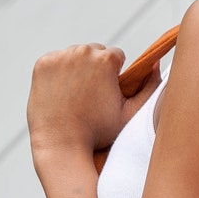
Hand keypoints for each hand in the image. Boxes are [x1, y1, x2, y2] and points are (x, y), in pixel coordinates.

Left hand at [27, 45, 160, 156]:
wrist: (62, 146)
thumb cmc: (98, 134)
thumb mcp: (131, 114)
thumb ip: (150, 87)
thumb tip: (156, 63)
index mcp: (106, 59)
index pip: (116, 57)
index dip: (114, 75)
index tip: (107, 93)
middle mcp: (82, 52)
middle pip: (95, 52)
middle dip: (95, 69)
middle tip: (90, 96)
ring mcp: (59, 57)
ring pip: (74, 56)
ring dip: (77, 69)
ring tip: (76, 96)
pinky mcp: (42, 64)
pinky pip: (55, 61)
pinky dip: (58, 73)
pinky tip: (61, 93)